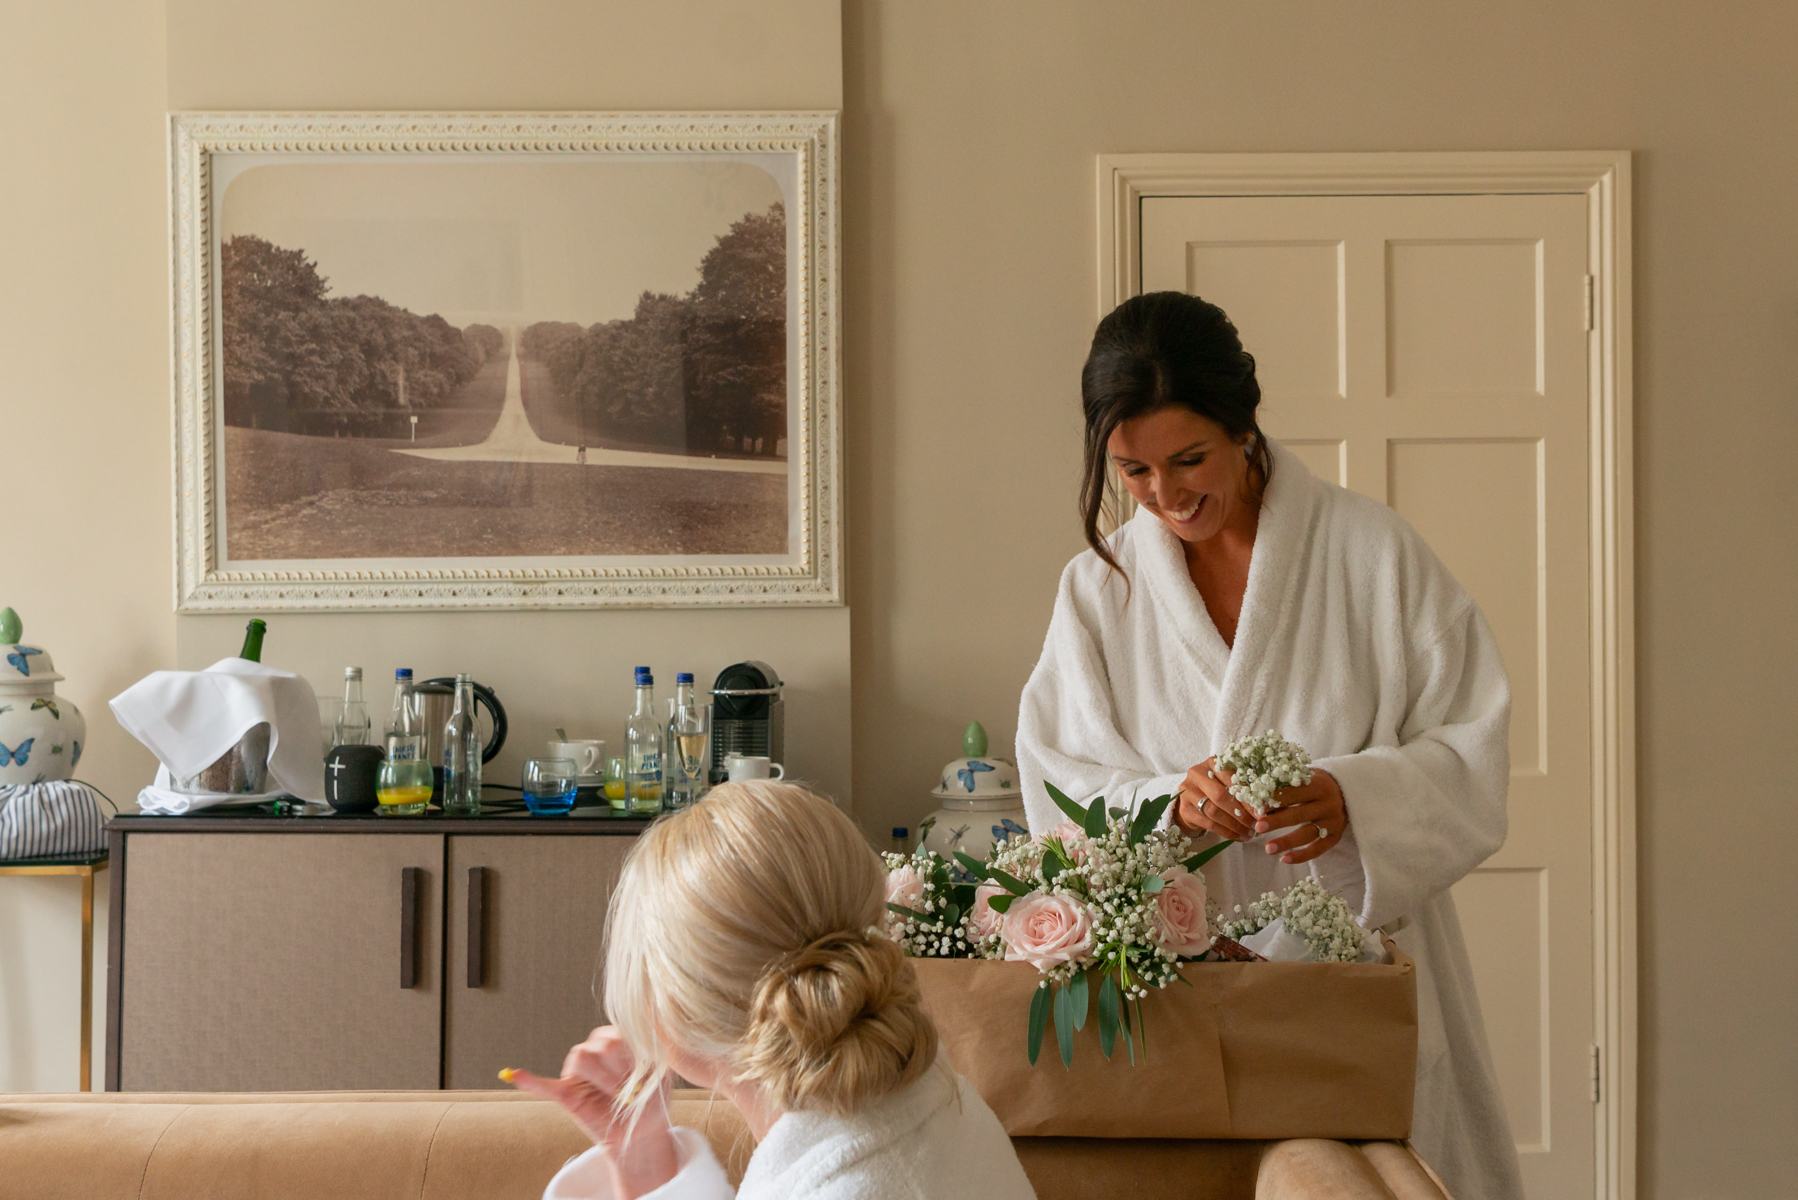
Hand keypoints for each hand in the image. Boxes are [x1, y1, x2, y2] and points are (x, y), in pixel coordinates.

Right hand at [504, 1026, 677, 1199]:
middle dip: (616, 1070)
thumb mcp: (658, 1074)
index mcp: (617, 1039)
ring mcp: (578, 1073)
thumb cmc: (650, 1100)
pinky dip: (529, 1080)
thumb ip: (649, 1054)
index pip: (614, 1035)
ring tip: (614, 1093)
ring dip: (600, 1078)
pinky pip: (544, 1085)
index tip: (642, 1078)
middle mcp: (595, 1050)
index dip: (628, 1058)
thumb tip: (648, 1034)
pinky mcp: (566, 1094)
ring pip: (578, 1058)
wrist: (642, 1131)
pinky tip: (514, 1074)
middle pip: (596, 1045)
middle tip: (629, 1090)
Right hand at [1172, 757, 1256, 841]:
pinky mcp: (1184, 809)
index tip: (1261, 811)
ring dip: (1234, 825)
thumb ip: (1243, 789)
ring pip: (1214, 811)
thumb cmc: (1216, 789)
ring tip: (1249, 833)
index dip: (1247, 797)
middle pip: (1220, 796)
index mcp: (1212, 763)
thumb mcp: (1228, 783)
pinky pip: (1208, 823)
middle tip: (1255, 824)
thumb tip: (1265, 806)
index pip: (1231, 780)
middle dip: (1240, 813)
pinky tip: (1237, 837)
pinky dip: (1225, 832)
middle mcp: (1197, 774)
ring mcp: (1188, 791)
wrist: (1192, 800)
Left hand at [1252, 769, 1347, 864]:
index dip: (1276, 800)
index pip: (1295, 793)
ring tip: (1267, 849)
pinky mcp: (1336, 836)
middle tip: (1258, 826)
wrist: (1347, 792)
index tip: (1258, 806)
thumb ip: (1286, 786)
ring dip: (1286, 842)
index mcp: (1318, 785)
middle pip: (1300, 814)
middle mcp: (1328, 804)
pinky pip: (1318, 849)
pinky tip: (1284, 859)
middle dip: (1277, 821)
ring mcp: (1333, 822)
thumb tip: (1258, 800)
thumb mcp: (1305, 778)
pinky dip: (1301, 856)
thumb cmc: (1316, 784)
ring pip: (1307, 834)